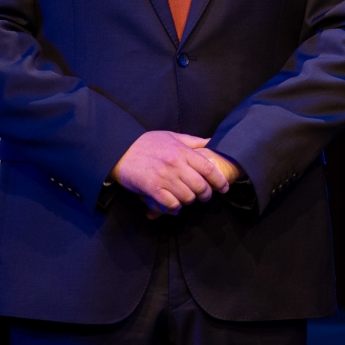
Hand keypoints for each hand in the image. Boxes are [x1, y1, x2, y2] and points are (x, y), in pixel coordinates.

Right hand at [111, 131, 229, 217]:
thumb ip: (192, 141)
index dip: (219, 181)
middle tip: (204, 197)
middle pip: (200, 186)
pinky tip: (174, 206)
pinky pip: (171, 204)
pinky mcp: (152, 188)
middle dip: (206, 195)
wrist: (120, 150)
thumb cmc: (146, 143)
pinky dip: (175, 208)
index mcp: (182, 151)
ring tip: (186, 199)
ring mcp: (164, 177)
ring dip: (189, 201)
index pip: (208, 168)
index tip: (224, 188)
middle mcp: (176, 164)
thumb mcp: (171, 136)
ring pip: (187, 197)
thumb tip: (210, 141)